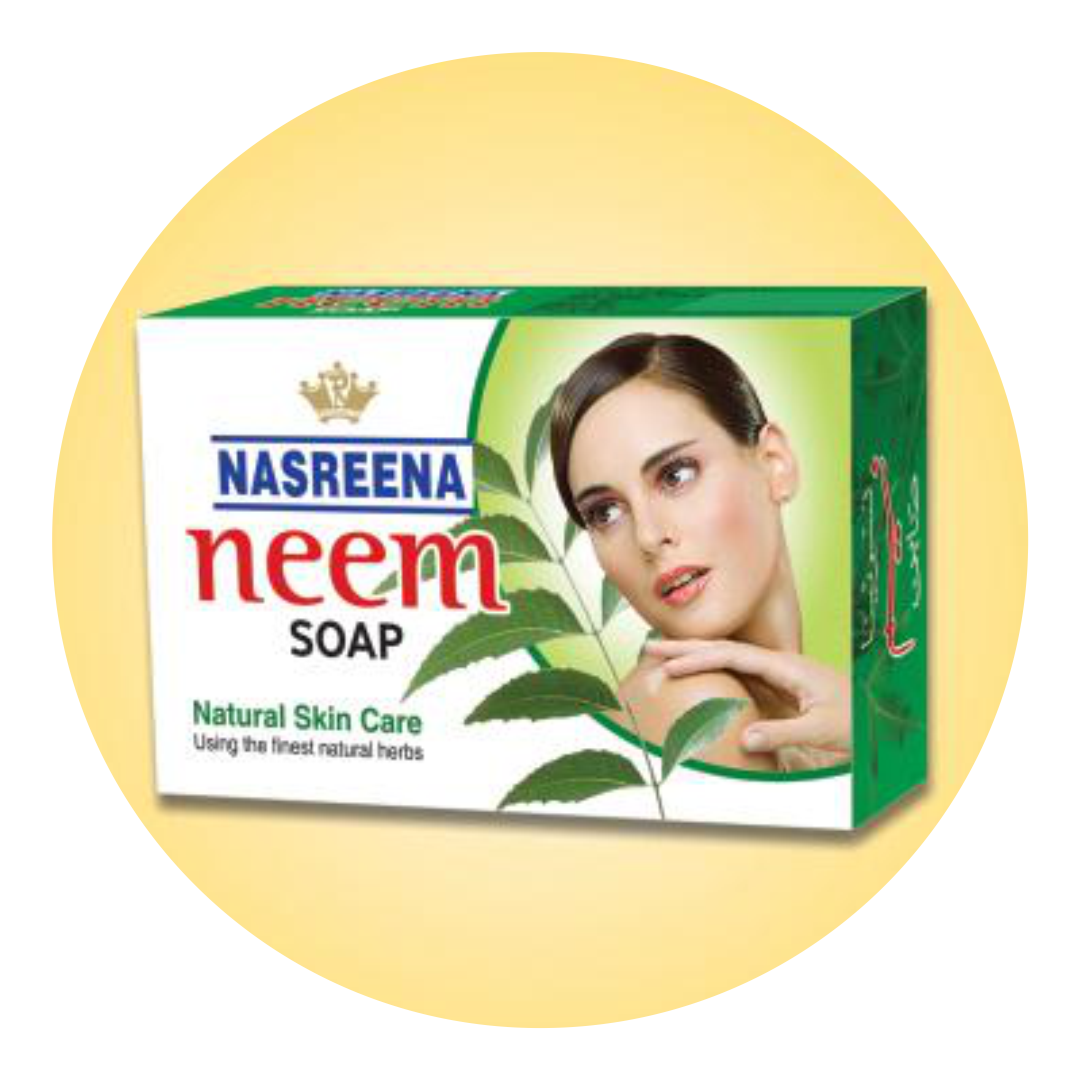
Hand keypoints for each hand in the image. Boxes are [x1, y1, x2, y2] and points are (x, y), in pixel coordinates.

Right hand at [644, 638, 850, 769]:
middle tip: (648, 647)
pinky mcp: (777, 688)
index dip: (699, 659)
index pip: (733, 655)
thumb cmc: (857, 722)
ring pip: (727, 659)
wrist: (882, 718)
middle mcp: (778, 664)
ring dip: (694, 656)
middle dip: (686, 647)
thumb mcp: (823, 731)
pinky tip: (695, 675)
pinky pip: (737, 675)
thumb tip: (743, 739)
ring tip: (661, 657)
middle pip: (724, 649)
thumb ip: (784, 733)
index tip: (669, 666)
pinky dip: (711, 670)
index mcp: (787, 666)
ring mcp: (777, 674)